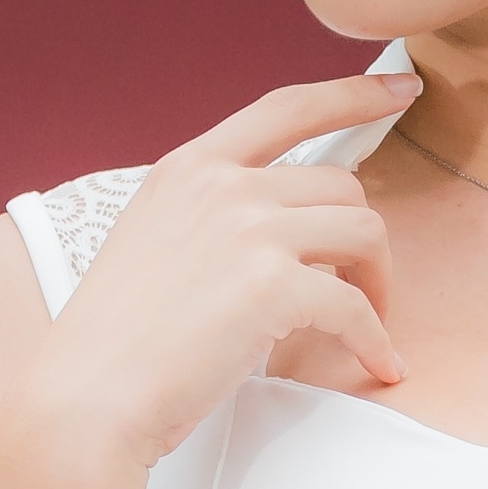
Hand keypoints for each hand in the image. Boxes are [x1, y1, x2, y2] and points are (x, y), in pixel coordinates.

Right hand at [9, 71, 420, 465]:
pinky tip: (378, 363)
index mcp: (188, 169)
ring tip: (367, 321)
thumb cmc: (114, 342)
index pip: (286, 108)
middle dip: (360, 239)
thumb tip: (282, 227)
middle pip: (342, 185)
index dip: (352, 93)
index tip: (400, 88)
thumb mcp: (151, 242)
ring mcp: (249, 231)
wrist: (87, 399)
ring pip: (363, 232)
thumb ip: (210, 217)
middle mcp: (222, 186)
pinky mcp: (274, 286)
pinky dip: (374, 339)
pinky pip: (355, 306)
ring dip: (376, 281)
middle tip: (359, 287)